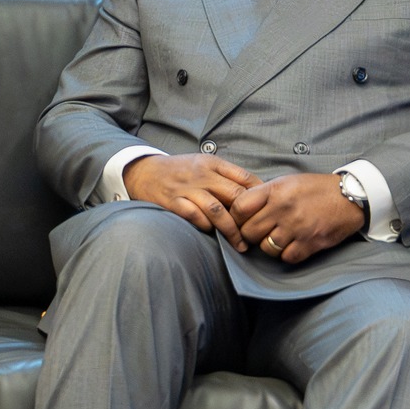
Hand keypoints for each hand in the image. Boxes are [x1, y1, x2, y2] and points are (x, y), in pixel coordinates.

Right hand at [124, 154, 260, 251]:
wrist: (143, 171)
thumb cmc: (178, 171)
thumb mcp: (203, 164)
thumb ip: (225, 176)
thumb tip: (255, 194)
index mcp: (212, 163)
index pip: (245, 178)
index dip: (260, 196)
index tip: (267, 212)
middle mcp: (201, 174)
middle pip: (235, 195)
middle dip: (249, 218)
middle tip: (257, 233)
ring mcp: (187, 188)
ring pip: (217, 210)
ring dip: (232, 230)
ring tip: (241, 245)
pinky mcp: (173, 202)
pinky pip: (194, 216)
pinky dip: (206, 226)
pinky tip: (212, 234)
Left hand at [230, 173, 363, 261]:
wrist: (350, 196)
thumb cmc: (315, 188)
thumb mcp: (286, 182)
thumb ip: (263, 194)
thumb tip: (240, 207)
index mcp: (274, 191)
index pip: (240, 208)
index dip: (236, 216)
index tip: (241, 219)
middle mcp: (283, 209)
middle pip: (249, 232)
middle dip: (250, 234)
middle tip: (258, 232)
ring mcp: (297, 227)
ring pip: (266, 248)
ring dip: (269, 246)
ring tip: (277, 237)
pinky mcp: (311, 243)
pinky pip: (287, 257)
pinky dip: (287, 254)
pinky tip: (291, 244)